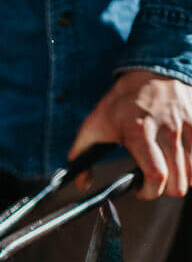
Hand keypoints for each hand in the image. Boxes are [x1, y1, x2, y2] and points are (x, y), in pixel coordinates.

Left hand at [70, 70, 191, 198]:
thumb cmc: (121, 102)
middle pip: (179, 181)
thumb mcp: (93, 125)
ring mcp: (187, 125)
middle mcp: (167, 130)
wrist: (151, 69)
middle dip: (165, 190)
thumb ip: (80, 155)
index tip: (140, 190)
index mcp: (139, 133)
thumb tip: (80, 183)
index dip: (150, 192)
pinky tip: (180, 161)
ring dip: (181, 178)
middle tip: (153, 182)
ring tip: (166, 171)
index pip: (156, 175)